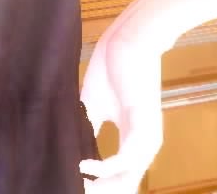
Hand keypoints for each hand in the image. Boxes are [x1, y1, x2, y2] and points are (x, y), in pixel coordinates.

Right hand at [77, 26, 165, 192]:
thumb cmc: (114, 66)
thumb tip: (70, 149)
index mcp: (132, 138)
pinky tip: (84, 166)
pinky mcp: (143, 125)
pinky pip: (126, 159)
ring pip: (127, 178)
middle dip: (100, 192)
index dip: (99, 186)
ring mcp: (146, 136)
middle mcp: (143, 143)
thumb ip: (89, 128)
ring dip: (101, 186)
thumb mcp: (94, 104)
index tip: (75, 186)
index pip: (121, 175)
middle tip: (75, 190)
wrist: (130, 38)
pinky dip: (104, 167)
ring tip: (78, 185)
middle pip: (125, 184)